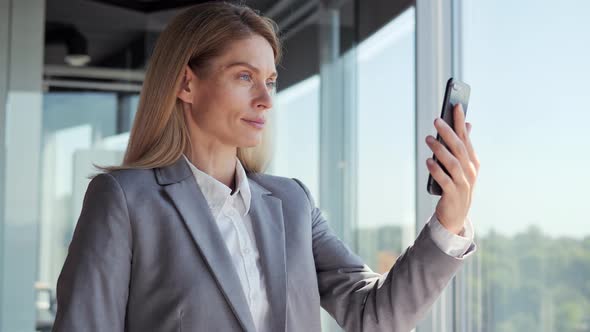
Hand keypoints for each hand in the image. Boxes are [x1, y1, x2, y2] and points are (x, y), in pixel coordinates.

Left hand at [425, 104, 479, 234]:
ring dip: (440, 149)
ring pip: (452, 162)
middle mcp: (470, 170)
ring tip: (428, 139)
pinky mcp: (453, 194)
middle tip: (437, 120)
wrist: (456, 214)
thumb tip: (466, 124)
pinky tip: (428, 161)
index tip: (455, 105)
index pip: (466, 137)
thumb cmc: (457, 185)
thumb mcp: (462, 165)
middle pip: (459, 148)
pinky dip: (436, 170)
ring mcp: (463, 183)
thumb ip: (463, 146)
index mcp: (472, 161)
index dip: (460, 121)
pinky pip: (444, 180)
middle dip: (448, 132)